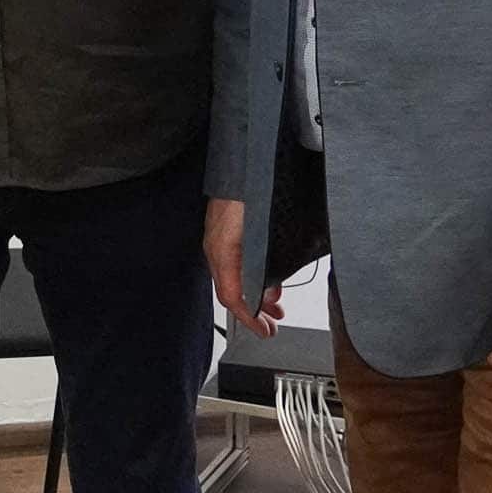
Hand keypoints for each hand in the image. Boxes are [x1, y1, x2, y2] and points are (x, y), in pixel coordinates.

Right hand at [205, 196, 285, 337]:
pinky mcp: (226, 229)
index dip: (248, 318)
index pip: (231, 297)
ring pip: (235, 276)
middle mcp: (216, 247)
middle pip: (232, 290)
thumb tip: (268, 293)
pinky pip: (236, 262)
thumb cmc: (252, 191)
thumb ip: (263, 267)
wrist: (245, 161)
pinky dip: (252, 275)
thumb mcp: (259, 236)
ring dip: (255, 292)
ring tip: (275, 303)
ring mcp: (219, 238)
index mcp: (222, 251)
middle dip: (254, 310)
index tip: (264, 331)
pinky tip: (268, 274)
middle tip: (272, 324)